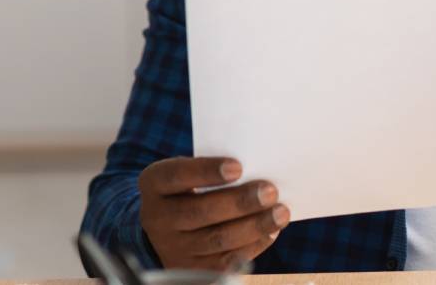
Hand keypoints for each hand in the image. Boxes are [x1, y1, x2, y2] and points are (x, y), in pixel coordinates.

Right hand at [138, 157, 289, 270]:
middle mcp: (158, 218)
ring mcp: (173, 247)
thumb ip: (211, 170)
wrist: (162, 231)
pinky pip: (226, 261)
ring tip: (280, 213)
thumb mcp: (186, 174)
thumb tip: (256, 170)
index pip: (177, 175)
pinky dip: (253, 246)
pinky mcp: (192, 269)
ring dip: (254, 226)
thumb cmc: (186, 191)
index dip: (206, 171)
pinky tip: (271, 232)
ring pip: (217, 239)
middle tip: (269, 191)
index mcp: (155, 184)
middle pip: (200, 211)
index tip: (238, 166)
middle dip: (239, 202)